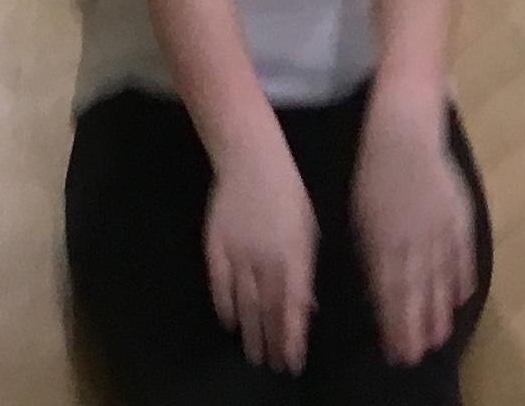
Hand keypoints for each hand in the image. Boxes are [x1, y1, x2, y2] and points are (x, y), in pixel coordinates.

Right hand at [204, 138, 317, 372]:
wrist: (251, 159)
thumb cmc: (288, 193)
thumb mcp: (308, 230)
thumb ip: (306, 271)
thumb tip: (308, 307)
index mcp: (294, 254)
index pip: (293, 306)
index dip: (293, 337)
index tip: (293, 360)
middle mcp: (266, 259)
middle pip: (268, 310)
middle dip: (272, 342)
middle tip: (273, 365)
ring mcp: (238, 253)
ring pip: (244, 303)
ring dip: (250, 332)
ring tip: (253, 355)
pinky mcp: (215, 245)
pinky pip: (219, 283)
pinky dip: (224, 305)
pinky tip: (229, 323)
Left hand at [354, 97, 478, 367]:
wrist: (406, 131)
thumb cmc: (372, 170)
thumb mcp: (360, 216)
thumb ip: (371, 254)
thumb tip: (376, 288)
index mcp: (387, 243)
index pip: (392, 295)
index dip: (396, 326)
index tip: (399, 352)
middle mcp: (417, 243)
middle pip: (419, 294)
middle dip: (419, 327)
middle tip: (422, 354)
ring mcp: (442, 230)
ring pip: (442, 280)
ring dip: (442, 310)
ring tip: (444, 335)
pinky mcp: (459, 215)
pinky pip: (463, 254)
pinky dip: (463, 276)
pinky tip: (464, 296)